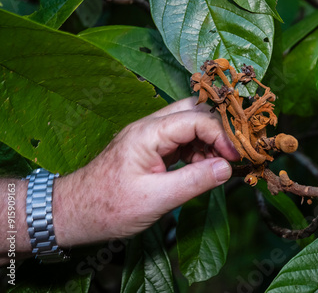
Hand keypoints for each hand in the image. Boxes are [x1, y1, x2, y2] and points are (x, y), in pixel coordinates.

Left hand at [53, 97, 239, 247]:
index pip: (196, 118)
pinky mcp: (152, 148)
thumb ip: (194, 181)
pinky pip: (182, 140)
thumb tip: (227, 168)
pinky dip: (198, 151)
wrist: (74, 213)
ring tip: (219, 166)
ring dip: (209, 141)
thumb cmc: (108, 207)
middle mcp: (150, 127)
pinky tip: (203, 168)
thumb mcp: (156, 199)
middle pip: (194, 111)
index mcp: (148, 133)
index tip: (236, 156)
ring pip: (190, 124)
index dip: (222, 135)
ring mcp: (150, 136)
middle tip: (234, 153)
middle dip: (218, 129)